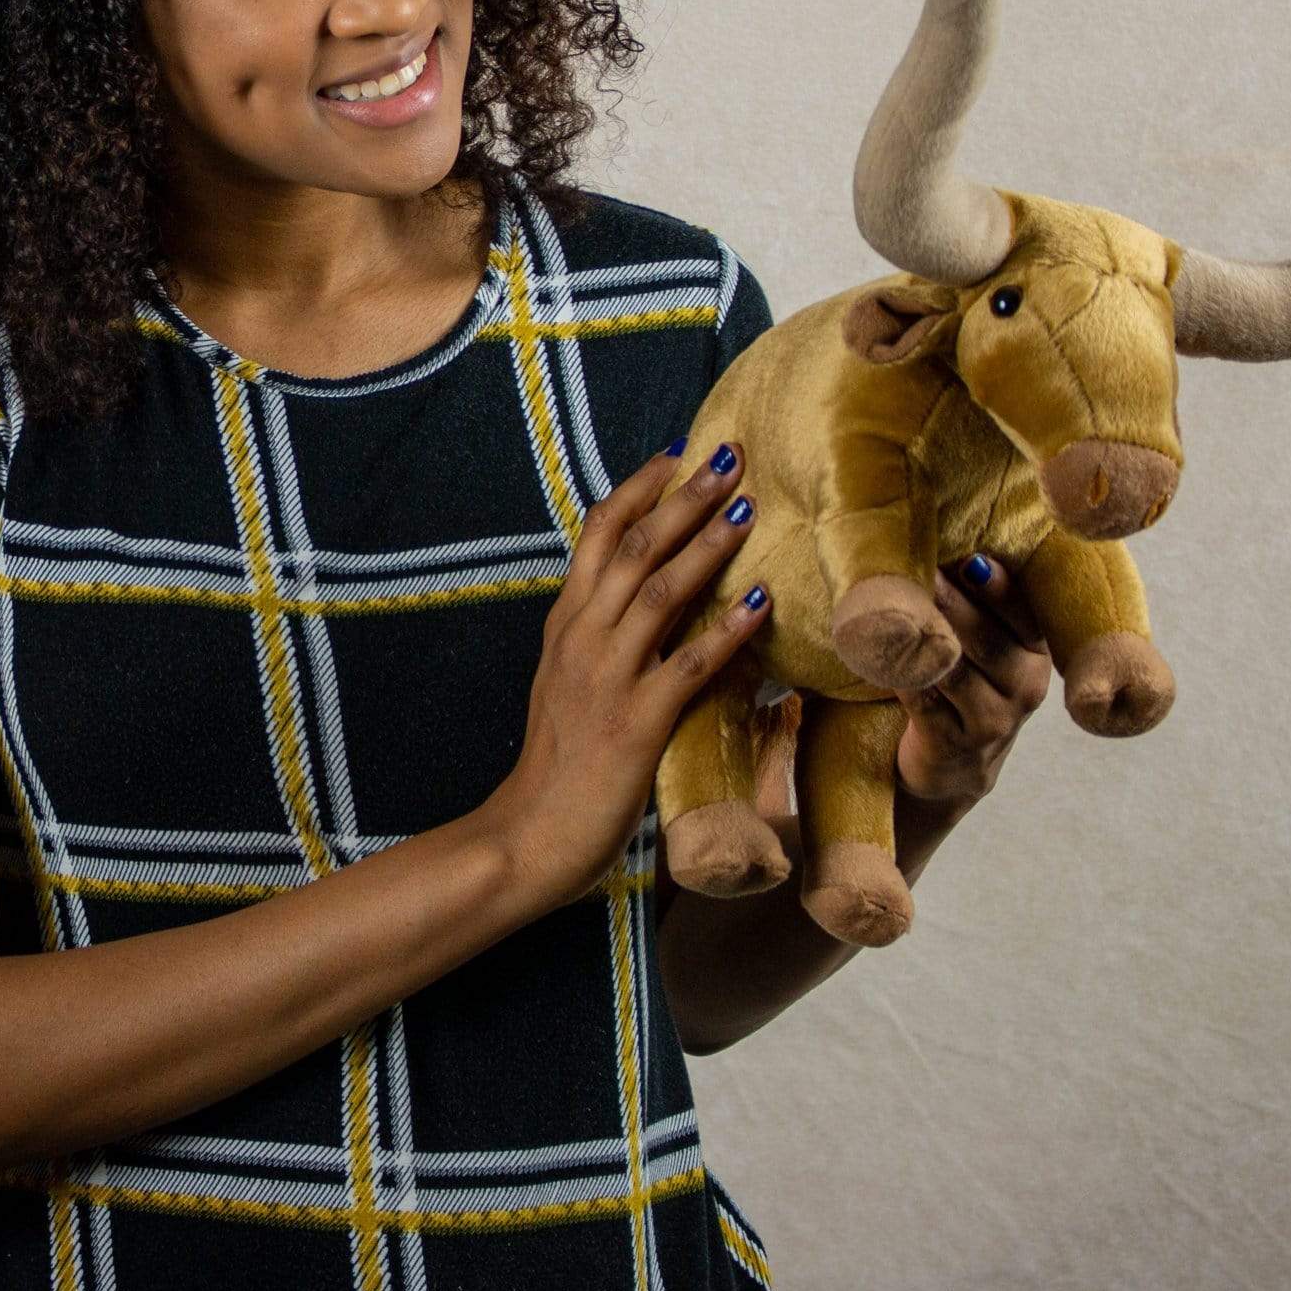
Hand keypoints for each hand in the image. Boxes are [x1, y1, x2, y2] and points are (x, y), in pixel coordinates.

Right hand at [486, 440, 769, 909]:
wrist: (528, 836)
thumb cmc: (557, 763)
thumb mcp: (567, 681)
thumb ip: (598, 636)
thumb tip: (642, 599)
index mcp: (566, 624)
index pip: (598, 533)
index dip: (639, 489)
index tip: (677, 453)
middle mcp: (582, 638)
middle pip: (634, 547)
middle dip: (684, 498)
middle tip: (730, 457)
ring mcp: (607, 677)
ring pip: (660, 591)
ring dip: (707, 544)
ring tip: (749, 507)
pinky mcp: (636, 722)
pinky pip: (687, 664)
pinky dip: (726, 628)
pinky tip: (762, 601)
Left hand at [893, 552, 1052, 806]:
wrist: (954, 764)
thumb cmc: (966, 683)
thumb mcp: (988, 644)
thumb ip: (979, 599)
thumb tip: (944, 536)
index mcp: (1037, 650)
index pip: (1021, 610)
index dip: (994, 584)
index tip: (967, 556)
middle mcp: (1026, 685)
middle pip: (985, 637)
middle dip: (950, 600)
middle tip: (920, 566)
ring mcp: (993, 721)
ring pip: (955, 670)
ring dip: (923, 635)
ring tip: (895, 602)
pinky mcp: (954, 745)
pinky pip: (923, 701)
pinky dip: (902, 673)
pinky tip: (882, 650)